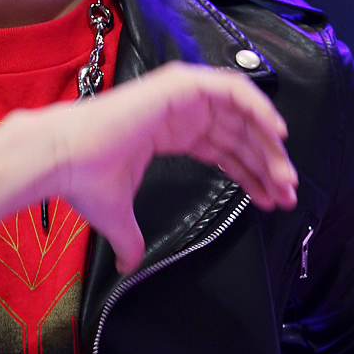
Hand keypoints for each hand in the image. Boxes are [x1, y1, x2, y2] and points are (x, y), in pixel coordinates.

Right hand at [46, 61, 297, 272]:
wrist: (65, 159)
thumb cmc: (85, 179)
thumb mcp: (119, 216)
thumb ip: (132, 239)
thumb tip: (127, 268)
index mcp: (169, 132)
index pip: (223, 149)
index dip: (251, 173)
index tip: (272, 199)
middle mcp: (179, 111)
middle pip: (238, 134)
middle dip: (266, 163)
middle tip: (287, 193)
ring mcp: (181, 95)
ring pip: (240, 113)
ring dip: (267, 142)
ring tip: (284, 175)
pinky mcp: (181, 85)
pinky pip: (232, 91)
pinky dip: (258, 108)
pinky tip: (277, 135)